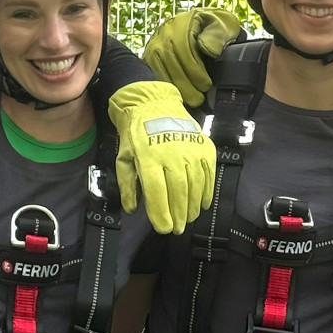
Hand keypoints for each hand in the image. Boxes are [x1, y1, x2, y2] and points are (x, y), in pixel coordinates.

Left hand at [107, 80, 216, 234]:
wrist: (154, 104)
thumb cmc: (137, 134)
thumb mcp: (124, 157)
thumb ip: (128, 184)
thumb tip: (133, 209)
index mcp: (149, 157)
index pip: (156, 192)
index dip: (161, 214)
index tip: (164, 228)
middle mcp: (172, 154)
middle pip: (178, 191)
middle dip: (179, 215)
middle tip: (178, 229)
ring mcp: (191, 149)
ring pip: (195, 185)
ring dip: (193, 207)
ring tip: (189, 219)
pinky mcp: (204, 147)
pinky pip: (209, 174)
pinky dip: (207, 191)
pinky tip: (203, 204)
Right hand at [143, 8, 242, 106]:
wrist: (203, 26)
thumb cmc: (216, 29)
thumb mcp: (224, 25)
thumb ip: (218, 35)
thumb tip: (209, 50)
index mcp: (183, 23)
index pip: (183, 47)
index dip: (194, 69)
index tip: (206, 84)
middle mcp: (165, 32)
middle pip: (169, 60)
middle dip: (184, 84)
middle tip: (199, 100)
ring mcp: (154, 45)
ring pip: (158, 68)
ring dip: (174, 88)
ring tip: (190, 102)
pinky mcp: (149, 57)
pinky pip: (153, 74)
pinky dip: (165, 87)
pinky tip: (177, 98)